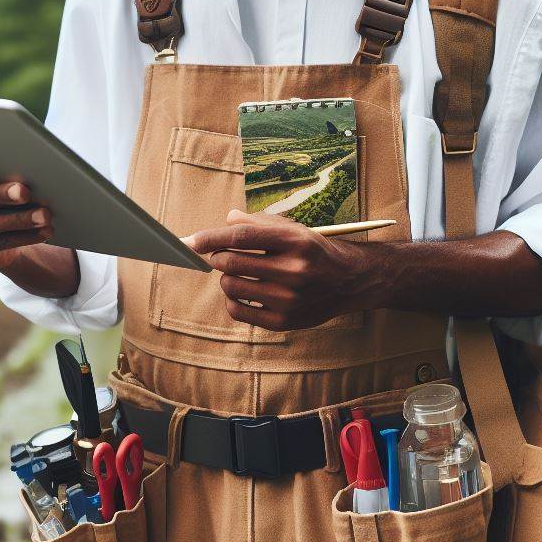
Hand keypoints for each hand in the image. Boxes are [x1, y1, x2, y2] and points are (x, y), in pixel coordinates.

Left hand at [182, 209, 381, 330]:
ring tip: (237, 273)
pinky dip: (232, 300)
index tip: (191, 240)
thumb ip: (258, 222)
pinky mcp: (284, 321)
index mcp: (295, 240)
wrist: (350, 281)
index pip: (242, 236)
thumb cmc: (314, 250)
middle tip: (222, 255)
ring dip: (226, 278)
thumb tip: (227, 220)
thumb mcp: (293, 228)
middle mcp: (294, 270)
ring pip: (231, 286)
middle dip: (218, 257)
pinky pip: (238, 311)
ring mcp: (289, 298)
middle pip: (231, 262)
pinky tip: (243, 292)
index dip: (212, 236)